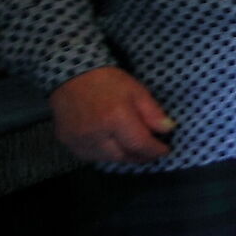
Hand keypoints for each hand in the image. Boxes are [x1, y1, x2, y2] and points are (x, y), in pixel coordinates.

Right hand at [49, 66, 175, 163]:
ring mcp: (78, 140)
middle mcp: (96, 134)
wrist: (70, 76)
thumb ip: (153, 113)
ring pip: (108, 159)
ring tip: (134, 148)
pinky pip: (91, 156)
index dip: (155, 150)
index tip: (164, 150)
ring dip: (124, 156)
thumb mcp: (137, 91)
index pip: (140, 144)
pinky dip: (105, 154)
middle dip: (141, 156)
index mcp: (115, 118)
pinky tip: (112, 145)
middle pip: (125, 156)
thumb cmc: (107, 81)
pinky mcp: (67, 142)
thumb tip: (168, 130)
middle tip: (151, 152)